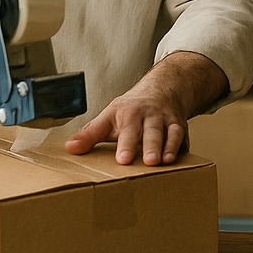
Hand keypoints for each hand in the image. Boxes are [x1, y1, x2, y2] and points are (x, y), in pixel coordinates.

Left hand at [66, 53, 227, 165]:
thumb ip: (90, 134)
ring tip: (165, 161)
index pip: (123, 128)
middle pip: (148, 130)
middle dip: (149, 145)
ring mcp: (164, 120)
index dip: (121, 143)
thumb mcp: (107, 118)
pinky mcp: (180, 125)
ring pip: (168, 132)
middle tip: (147, 161)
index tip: (122, 159)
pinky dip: (181, 146)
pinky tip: (179, 159)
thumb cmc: (130, 111)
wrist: (161, 90)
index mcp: (125, 114)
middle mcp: (146, 115)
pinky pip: (182, 135)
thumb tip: (69, 148)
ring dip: (168, 146)